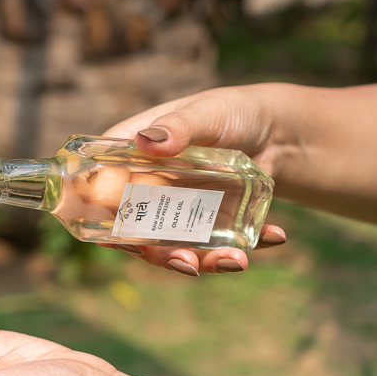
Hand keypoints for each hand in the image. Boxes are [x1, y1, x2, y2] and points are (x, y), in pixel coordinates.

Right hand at [104, 83, 288, 275]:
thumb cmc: (231, 112)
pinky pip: (213, 249)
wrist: (276, 132)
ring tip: (236, 261)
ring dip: (201, 262)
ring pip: (172, 250)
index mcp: (132, 158)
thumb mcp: (206, 113)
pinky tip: (274, 236)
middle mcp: (148, 192)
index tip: (120, 239)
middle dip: (159, 255)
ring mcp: (178, 214)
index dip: (100, 218)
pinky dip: (241, 251)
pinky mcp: (207, 228)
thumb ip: (179, 126)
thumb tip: (149, 141)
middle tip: (188, 263)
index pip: (99, 192)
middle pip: (134, 234)